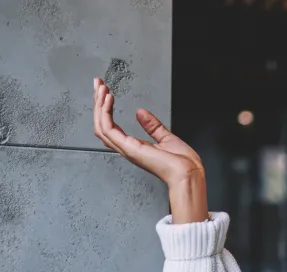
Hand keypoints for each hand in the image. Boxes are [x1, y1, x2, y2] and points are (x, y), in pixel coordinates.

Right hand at [92, 78, 207, 222]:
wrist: (189, 173)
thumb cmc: (183, 163)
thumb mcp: (167, 138)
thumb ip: (152, 125)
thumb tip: (140, 112)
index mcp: (135, 147)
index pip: (111, 126)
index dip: (105, 109)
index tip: (105, 92)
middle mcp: (128, 148)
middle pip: (102, 125)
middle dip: (98, 103)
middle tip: (97, 84)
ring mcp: (127, 149)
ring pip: (101, 126)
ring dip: (99, 105)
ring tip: (101, 88)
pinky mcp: (129, 148)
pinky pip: (109, 130)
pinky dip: (105, 113)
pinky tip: (108, 99)